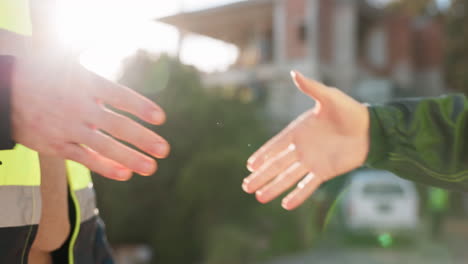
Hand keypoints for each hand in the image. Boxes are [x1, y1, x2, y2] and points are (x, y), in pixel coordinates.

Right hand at [11, 51, 169, 180]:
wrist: (4, 91)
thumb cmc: (42, 73)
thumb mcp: (66, 58)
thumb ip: (91, 51)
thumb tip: (109, 31)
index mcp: (86, 84)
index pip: (121, 96)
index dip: (141, 108)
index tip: (161, 118)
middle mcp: (80, 107)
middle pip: (118, 126)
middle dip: (143, 139)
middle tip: (164, 150)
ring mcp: (68, 128)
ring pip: (105, 147)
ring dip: (130, 158)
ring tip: (151, 168)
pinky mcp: (57, 145)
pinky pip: (85, 158)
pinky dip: (105, 167)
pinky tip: (124, 174)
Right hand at [242, 71, 369, 209]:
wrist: (371, 129)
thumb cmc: (350, 110)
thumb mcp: (330, 97)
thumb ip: (311, 88)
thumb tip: (294, 73)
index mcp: (298, 131)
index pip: (275, 145)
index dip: (262, 155)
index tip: (249, 166)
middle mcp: (301, 148)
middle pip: (276, 165)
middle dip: (261, 176)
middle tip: (246, 187)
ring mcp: (312, 161)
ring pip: (288, 177)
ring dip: (274, 188)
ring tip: (259, 198)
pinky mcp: (324, 172)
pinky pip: (308, 185)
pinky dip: (298, 195)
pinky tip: (286, 205)